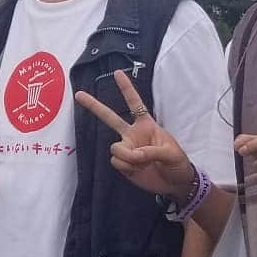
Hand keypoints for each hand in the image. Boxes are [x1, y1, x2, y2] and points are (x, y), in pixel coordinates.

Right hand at [75, 71, 194, 200]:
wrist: (175, 184)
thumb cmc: (178, 164)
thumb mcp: (172, 154)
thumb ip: (153, 151)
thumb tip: (135, 154)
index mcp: (146, 125)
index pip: (135, 104)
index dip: (126, 88)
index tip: (117, 73)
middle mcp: (132, 134)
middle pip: (110, 118)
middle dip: (94, 106)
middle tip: (79, 94)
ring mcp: (126, 148)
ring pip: (115, 148)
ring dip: (129, 158)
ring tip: (144, 164)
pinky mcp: (123, 164)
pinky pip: (116, 162)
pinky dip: (127, 168)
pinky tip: (138, 170)